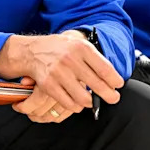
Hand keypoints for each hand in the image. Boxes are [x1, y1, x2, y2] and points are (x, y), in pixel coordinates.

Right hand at [0, 32, 123, 116]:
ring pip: (84, 99)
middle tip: (113, 98)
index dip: (115, 81)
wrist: (32, 51)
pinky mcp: (48, 85)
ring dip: (91, 103)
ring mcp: (58, 73)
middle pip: (98, 86)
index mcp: (81, 48)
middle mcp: (70, 59)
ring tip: (93, 101)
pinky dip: (76, 106)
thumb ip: (94, 57)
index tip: (118, 85)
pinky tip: (78, 102)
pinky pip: (68, 104)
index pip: (105, 69)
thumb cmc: (59, 48)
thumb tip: (112, 78)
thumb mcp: (78, 43)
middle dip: (110, 96)